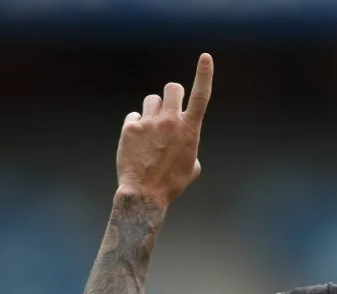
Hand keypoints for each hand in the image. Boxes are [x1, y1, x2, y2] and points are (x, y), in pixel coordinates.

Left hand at [116, 53, 213, 205]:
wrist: (145, 194)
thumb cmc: (172, 182)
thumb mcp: (192, 165)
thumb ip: (190, 143)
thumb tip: (182, 138)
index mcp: (190, 130)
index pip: (201, 96)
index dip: (204, 74)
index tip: (205, 56)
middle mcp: (171, 122)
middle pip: (172, 88)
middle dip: (173, 94)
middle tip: (170, 107)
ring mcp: (149, 123)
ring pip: (152, 100)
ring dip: (153, 111)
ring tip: (152, 132)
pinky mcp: (130, 128)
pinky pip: (134, 117)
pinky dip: (137, 126)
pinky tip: (137, 144)